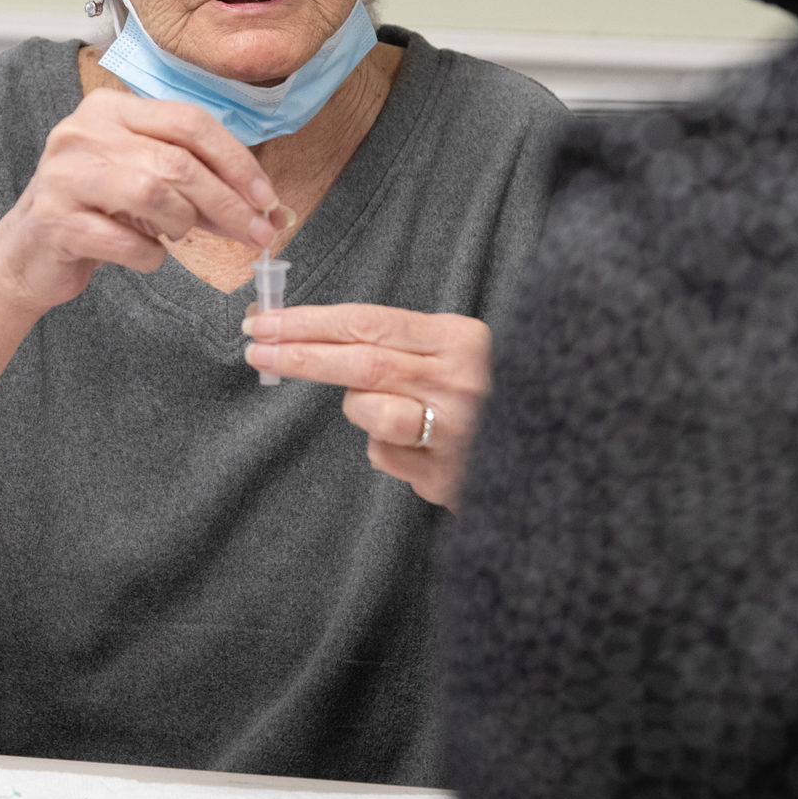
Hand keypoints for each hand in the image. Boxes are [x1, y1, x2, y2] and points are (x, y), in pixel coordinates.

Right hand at [0, 88, 282, 314]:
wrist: (27, 254)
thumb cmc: (96, 212)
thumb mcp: (146, 184)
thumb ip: (197, 186)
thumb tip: (263, 208)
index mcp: (111, 109)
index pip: (189, 122)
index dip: (236, 161)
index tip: (266, 198)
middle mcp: (83, 132)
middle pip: (177, 161)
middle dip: (227, 202)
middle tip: (257, 234)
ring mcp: (64, 174)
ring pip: (153, 193)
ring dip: (182, 224)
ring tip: (178, 237)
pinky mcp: (54, 220)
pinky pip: (125, 241)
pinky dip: (148, 255)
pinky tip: (144, 255)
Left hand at [242, 303, 490, 507]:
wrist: (541, 457)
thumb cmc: (482, 394)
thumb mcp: (455, 352)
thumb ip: (399, 343)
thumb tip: (310, 334)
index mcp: (461, 339)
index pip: (368, 322)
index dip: (309, 321)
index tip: (265, 322)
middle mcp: (461, 381)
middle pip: (359, 362)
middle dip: (299, 355)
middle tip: (256, 351)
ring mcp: (454, 432)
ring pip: (367, 412)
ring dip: (356, 408)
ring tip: (381, 408)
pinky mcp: (445, 477)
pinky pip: (383, 455)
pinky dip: (385, 446)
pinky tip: (415, 446)